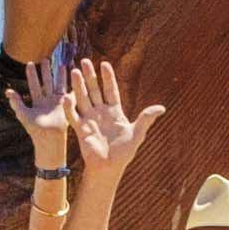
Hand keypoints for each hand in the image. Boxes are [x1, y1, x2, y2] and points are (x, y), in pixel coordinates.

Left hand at [9, 47, 80, 153]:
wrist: (49, 139)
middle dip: (46, 71)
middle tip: (46, 59)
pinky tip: (76, 77)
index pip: (34, 85)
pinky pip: (69, 93)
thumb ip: (16, 102)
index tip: (30, 63)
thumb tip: (7, 91)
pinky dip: (73, 86)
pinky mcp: (66, 106)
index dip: (32, 75)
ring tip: (61, 63)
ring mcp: (57, 103)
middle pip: (46, 82)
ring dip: (59, 75)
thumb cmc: (35, 130)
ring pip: (58, 85)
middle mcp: (47, 101)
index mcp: (37, 102)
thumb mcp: (23, 115)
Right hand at [64, 55, 165, 170]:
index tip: (105, 63)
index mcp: (115, 112)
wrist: (109, 168)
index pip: (111, 90)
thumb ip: (146, 119)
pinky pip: (74, 116)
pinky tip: (67, 97)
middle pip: (94, 90)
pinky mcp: (81, 129)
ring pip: (83, 98)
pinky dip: (70, 107)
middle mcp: (100, 112)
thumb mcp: (137, 133)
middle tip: (85, 60)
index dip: (108, 77)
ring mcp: (90, 119)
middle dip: (90, 76)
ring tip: (75, 71)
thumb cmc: (124, 153)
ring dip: (78, 86)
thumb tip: (162, 108)